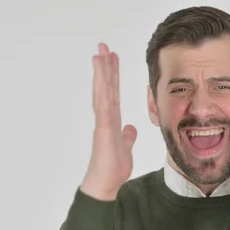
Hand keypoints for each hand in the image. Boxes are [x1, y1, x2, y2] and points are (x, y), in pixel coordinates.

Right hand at [80, 43, 136, 200]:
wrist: (104, 184)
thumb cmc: (112, 168)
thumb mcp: (126, 148)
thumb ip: (127, 136)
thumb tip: (130, 128)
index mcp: (112, 120)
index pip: (113, 92)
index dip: (113, 74)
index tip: (113, 57)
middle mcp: (105, 118)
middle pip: (105, 87)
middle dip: (105, 66)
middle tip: (103, 45)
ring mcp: (103, 123)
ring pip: (102, 92)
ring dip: (101, 73)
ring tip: (100, 53)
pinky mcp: (104, 131)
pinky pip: (103, 108)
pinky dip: (102, 93)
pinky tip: (102, 79)